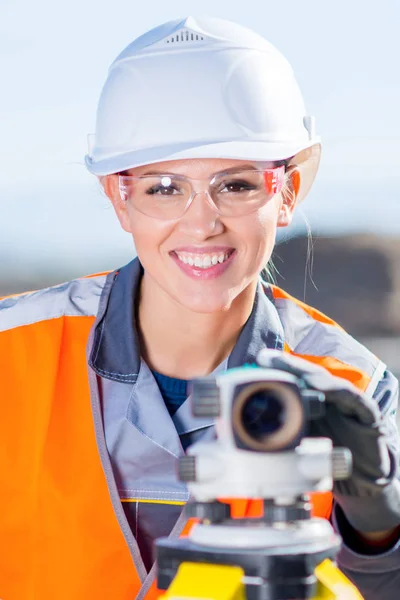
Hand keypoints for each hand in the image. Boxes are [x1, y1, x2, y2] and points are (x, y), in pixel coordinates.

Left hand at [257, 350, 399, 533]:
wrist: (363, 480)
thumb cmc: (328, 455)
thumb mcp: (296, 443)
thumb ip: (275, 433)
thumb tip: (236, 432)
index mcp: (312, 400)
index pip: (293, 379)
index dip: (276, 368)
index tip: (257, 360)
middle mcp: (330, 397)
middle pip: (308, 375)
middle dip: (287, 365)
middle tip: (266, 358)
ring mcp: (349, 403)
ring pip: (329, 383)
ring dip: (309, 375)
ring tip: (291, 369)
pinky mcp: (367, 415)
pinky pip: (355, 400)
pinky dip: (341, 392)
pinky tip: (326, 388)